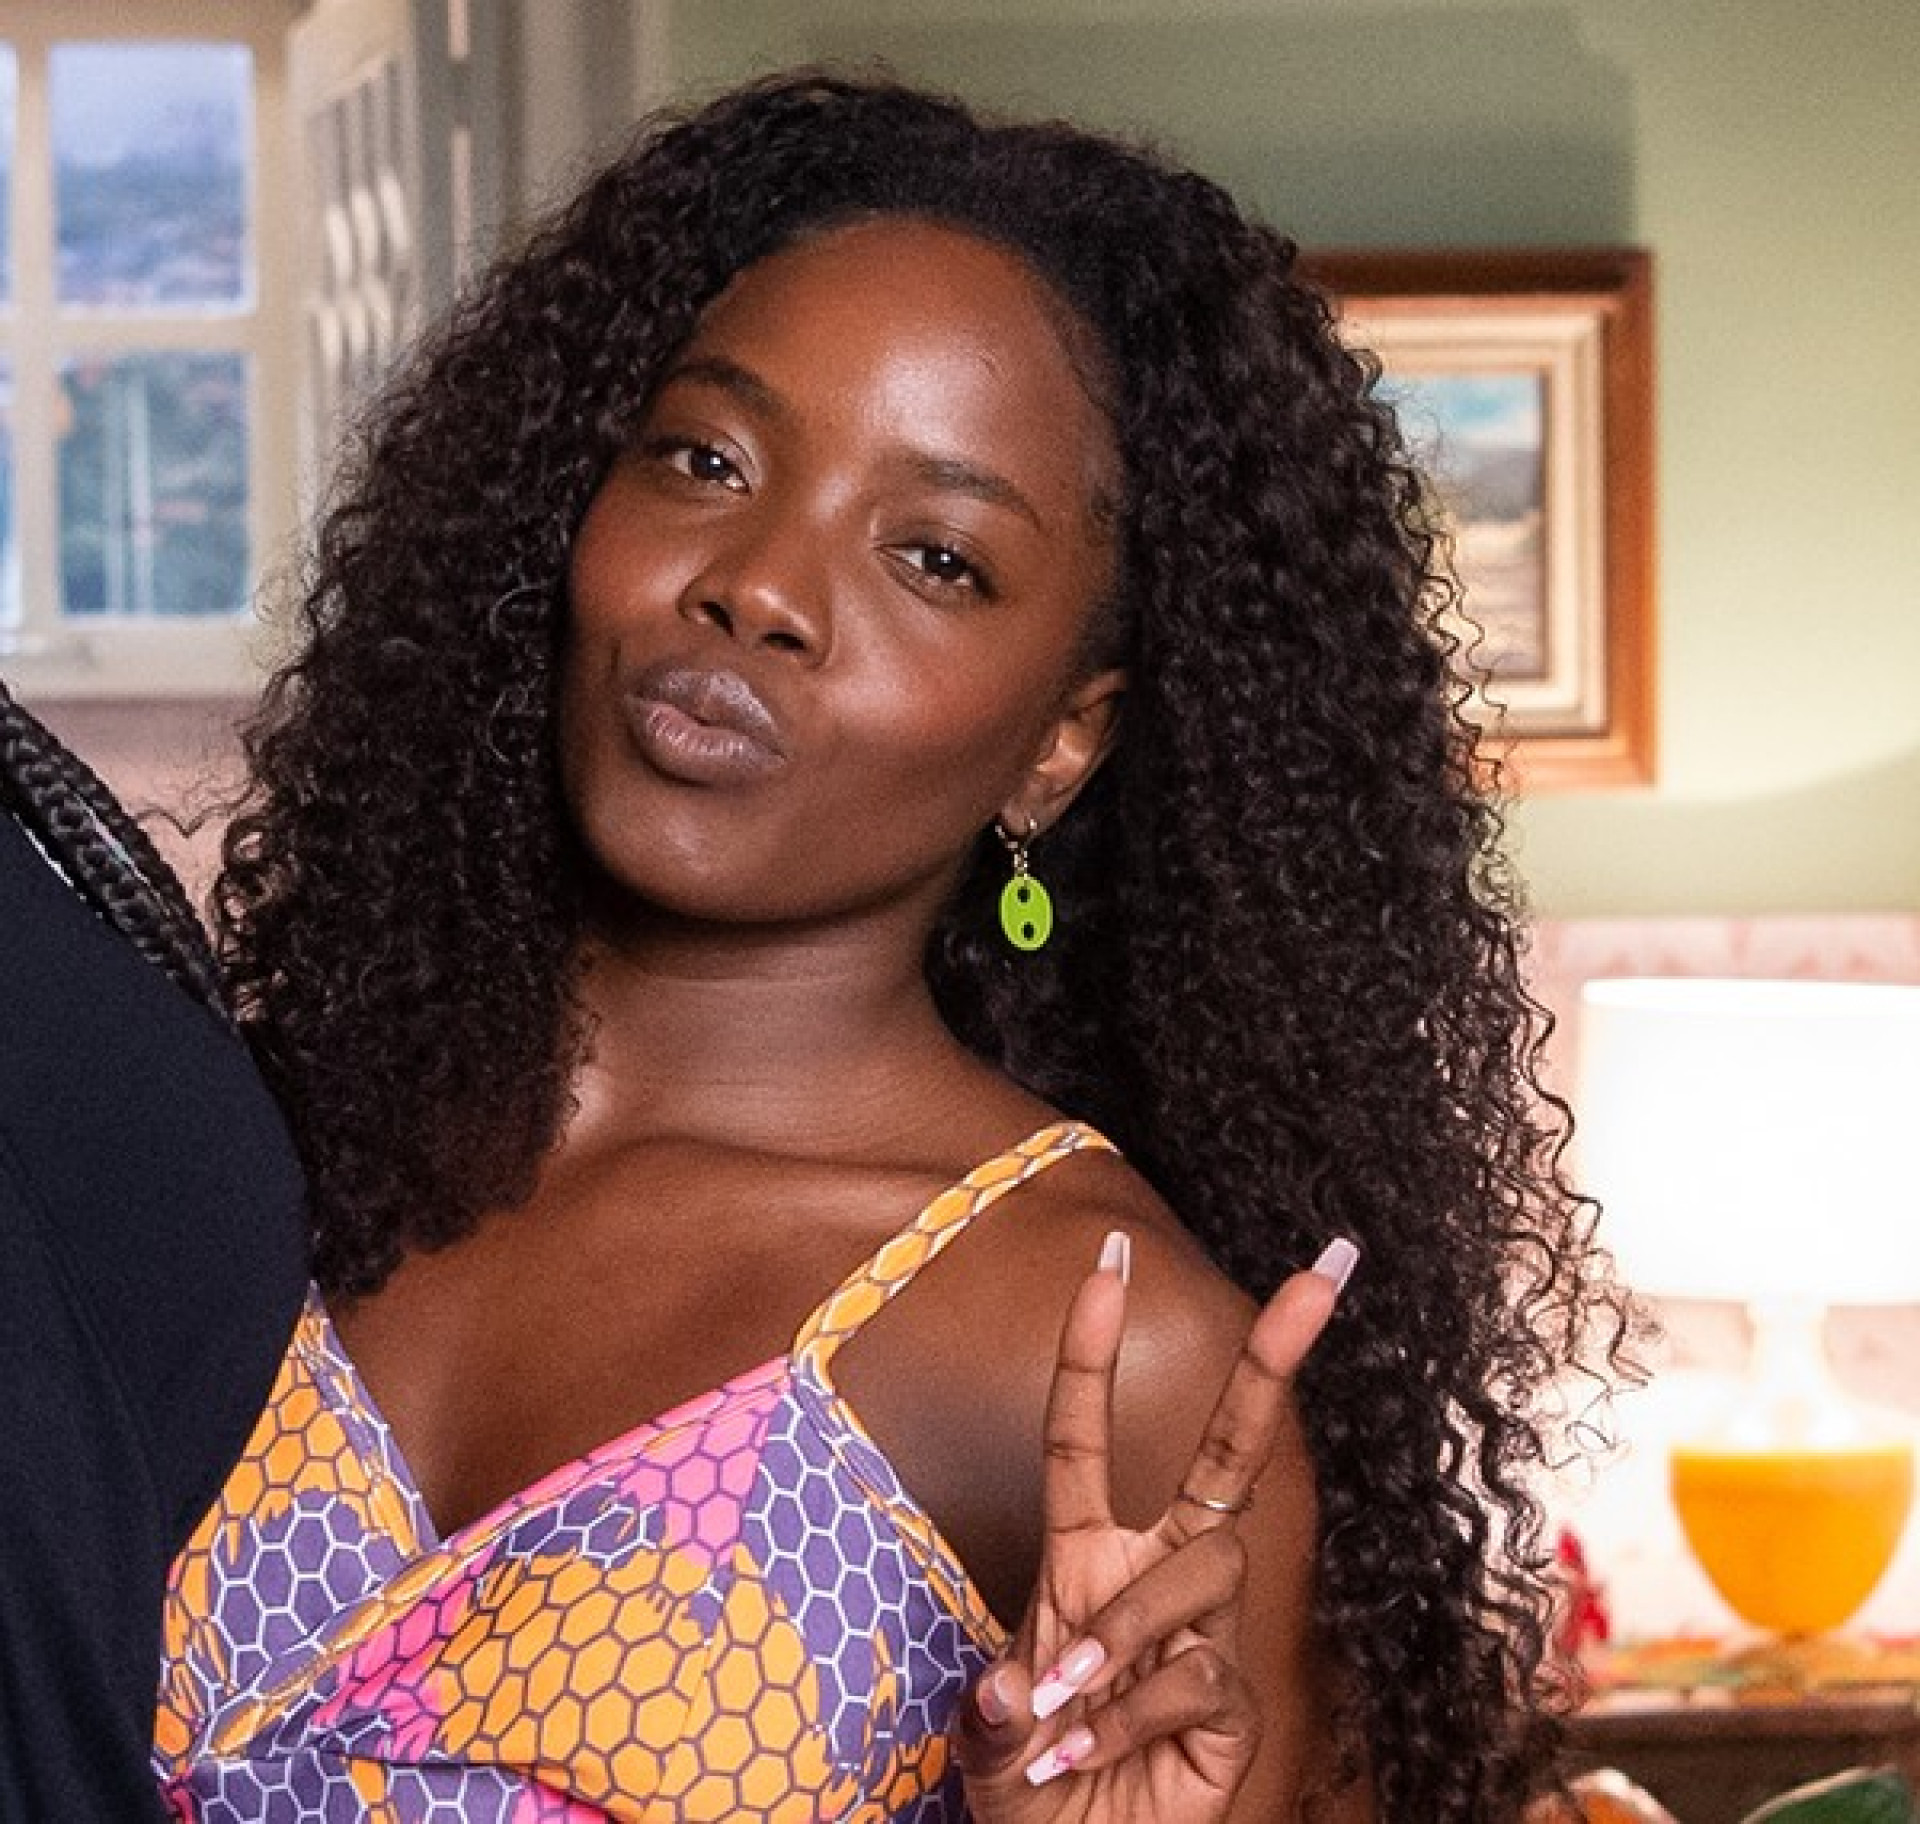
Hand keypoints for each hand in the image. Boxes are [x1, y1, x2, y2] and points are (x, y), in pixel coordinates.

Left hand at [951, 1230, 1353, 1821]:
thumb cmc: (1031, 1794)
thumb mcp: (984, 1744)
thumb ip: (991, 1715)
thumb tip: (1015, 1683)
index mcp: (1083, 1558)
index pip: (1084, 1437)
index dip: (1091, 1350)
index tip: (1106, 1258)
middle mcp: (1150, 1577)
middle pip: (1227, 1452)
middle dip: (1271, 1362)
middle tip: (1315, 1275)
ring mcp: (1200, 1634)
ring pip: (1204, 1563)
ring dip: (1127, 1626)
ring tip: (1062, 1704)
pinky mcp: (1232, 1704)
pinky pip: (1199, 1669)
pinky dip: (1130, 1713)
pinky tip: (1083, 1758)